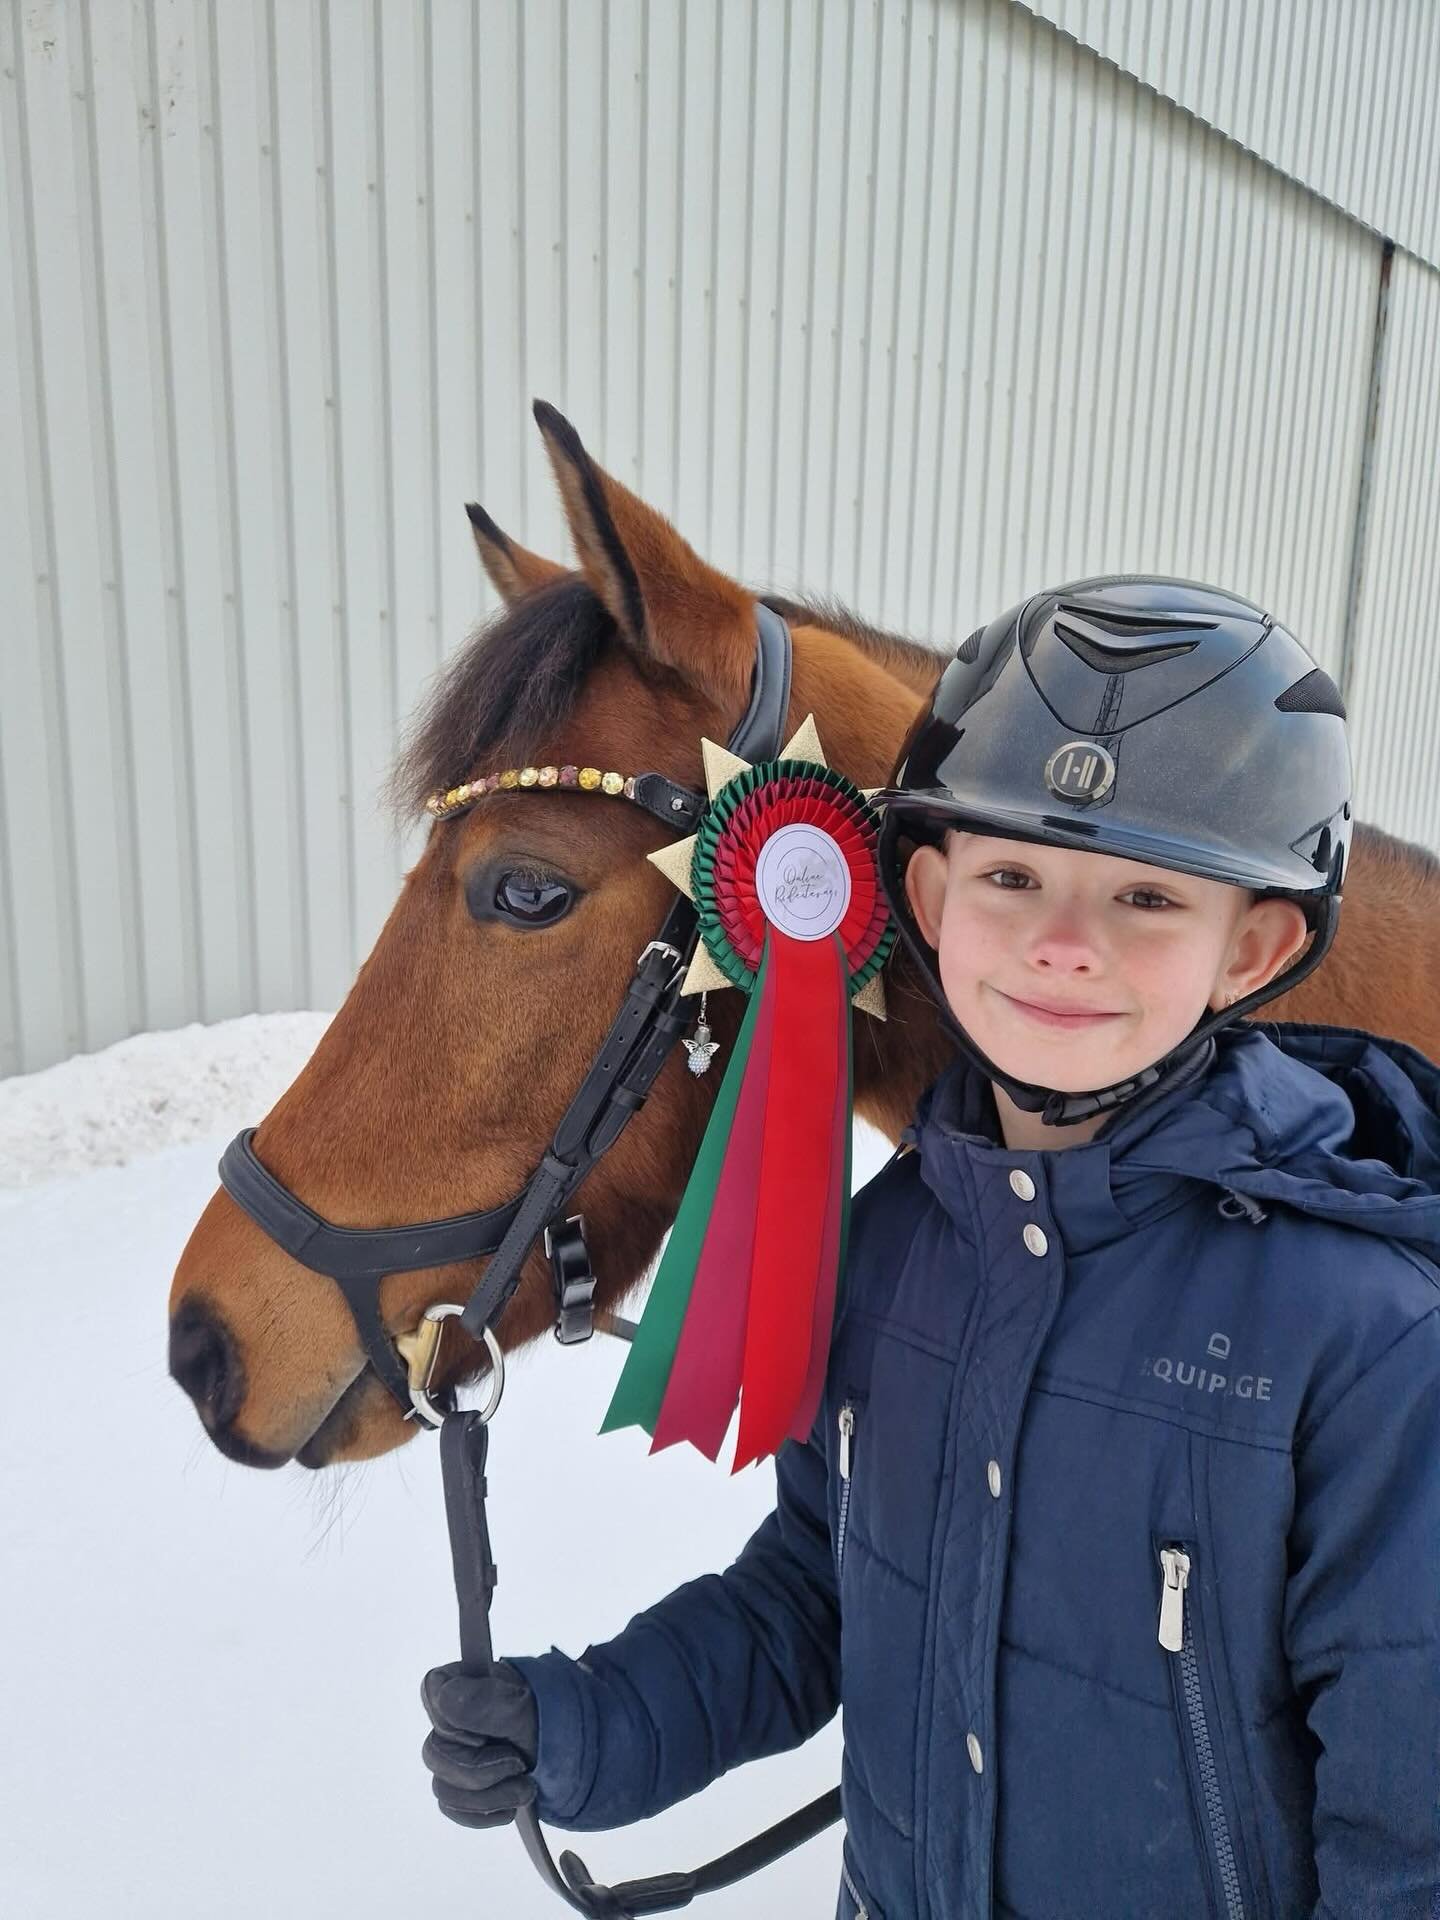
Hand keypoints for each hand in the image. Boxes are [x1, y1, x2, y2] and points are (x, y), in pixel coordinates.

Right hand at [421, 1660, 539, 1829]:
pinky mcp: (460, 1786)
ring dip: (489, 1797)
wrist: (574, 1753)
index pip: (434, 1692)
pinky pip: (453, 1810)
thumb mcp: (525, 1708)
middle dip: (481, 1770)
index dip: (456, 1722)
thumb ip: (485, 1702)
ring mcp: (454, 1754)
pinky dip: (484, 1813)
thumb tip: (446, 1697)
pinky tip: (510, 1805)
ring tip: (525, 1788)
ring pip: (443, 1788)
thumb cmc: (551, 1718)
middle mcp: (452, 1717)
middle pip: (436, 1753)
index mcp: (463, 1681)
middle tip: (519, 1765)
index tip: (486, 1735)